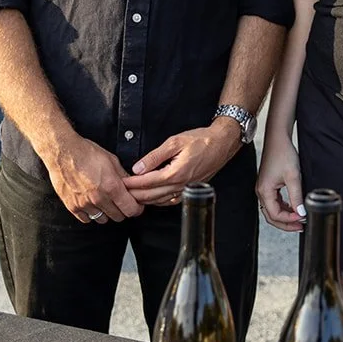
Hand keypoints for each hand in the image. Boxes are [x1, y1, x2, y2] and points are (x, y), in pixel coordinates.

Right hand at [44, 134, 142, 224]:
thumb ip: (123, 176)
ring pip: (102, 220)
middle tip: (120, 202)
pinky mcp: (72, 206)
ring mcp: (84, 204)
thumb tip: (132, 184)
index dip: (136, 208)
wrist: (63, 152)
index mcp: (111, 186)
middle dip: (122, 210)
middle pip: (118, 217)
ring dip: (106, 213)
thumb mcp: (111, 160)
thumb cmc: (86, 153)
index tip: (136, 206)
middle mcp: (98, 198)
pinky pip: (86, 219)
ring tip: (104, 202)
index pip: (131, 209)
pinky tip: (91, 204)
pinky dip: (90, 214)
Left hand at [123, 119, 239, 205]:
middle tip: (121, 192)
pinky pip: (171, 201)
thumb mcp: (175, 142)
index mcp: (176, 173)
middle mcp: (181, 184)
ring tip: (132, 196)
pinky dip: (159, 201)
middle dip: (134, 195)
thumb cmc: (201, 140)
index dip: (132, 184)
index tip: (120, 182)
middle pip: (151, 196)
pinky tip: (152, 199)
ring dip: (145, 200)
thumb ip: (155, 156)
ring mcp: (186, 189)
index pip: (147, 182)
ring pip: (160, 201)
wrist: (222, 144)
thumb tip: (138, 168)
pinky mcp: (190, 189)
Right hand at [256, 132, 305, 231]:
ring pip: (272, 210)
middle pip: (271, 216)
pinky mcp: (268, 185)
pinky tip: (294, 208)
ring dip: (285, 217)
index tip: (302, 218)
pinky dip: (283, 208)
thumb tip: (301, 212)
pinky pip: (274, 203)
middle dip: (286, 224)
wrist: (278, 139)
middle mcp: (261, 191)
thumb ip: (297, 197)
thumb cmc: (283, 154)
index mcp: (265, 191)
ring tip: (299, 219)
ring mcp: (264, 189)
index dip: (289, 220)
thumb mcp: (293, 177)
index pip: (275, 214)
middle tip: (300, 226)